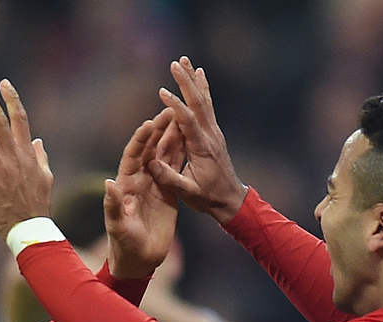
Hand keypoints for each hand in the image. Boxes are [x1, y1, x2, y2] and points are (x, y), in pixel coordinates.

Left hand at [105, 108, 179, 278]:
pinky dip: (183, 153)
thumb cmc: (124, 245)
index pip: (132, 156)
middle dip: (159, 129)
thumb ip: (113, 205)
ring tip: (183, 116)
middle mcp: (139, 179)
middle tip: (170, 109)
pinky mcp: (168, 192)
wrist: (139, 259)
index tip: (150, 124)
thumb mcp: (118, 226)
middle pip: (150, 149)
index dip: (140, 139)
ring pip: (164, 154)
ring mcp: (154, 184)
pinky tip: (192, 138)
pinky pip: (176, 168)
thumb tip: (109, 183)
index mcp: (126, 184)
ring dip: (172, 136)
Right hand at [148, 57, 247, 223]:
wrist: (231, 200)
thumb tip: (151, 163)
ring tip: (186, 61)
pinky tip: (199, 76)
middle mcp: (210, 135)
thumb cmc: (208, 198)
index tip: (161, 91)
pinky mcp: (213, 133)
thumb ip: (170, 178)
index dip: (174, 106)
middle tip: (176, 63)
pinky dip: (202, 89)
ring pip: (204, 100)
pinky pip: (207, 106)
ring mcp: (213, 132)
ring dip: (194, 80)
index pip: (187, 122)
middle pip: (199, 103)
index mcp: (202, 148)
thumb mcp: (188, 193)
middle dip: (186, 82)